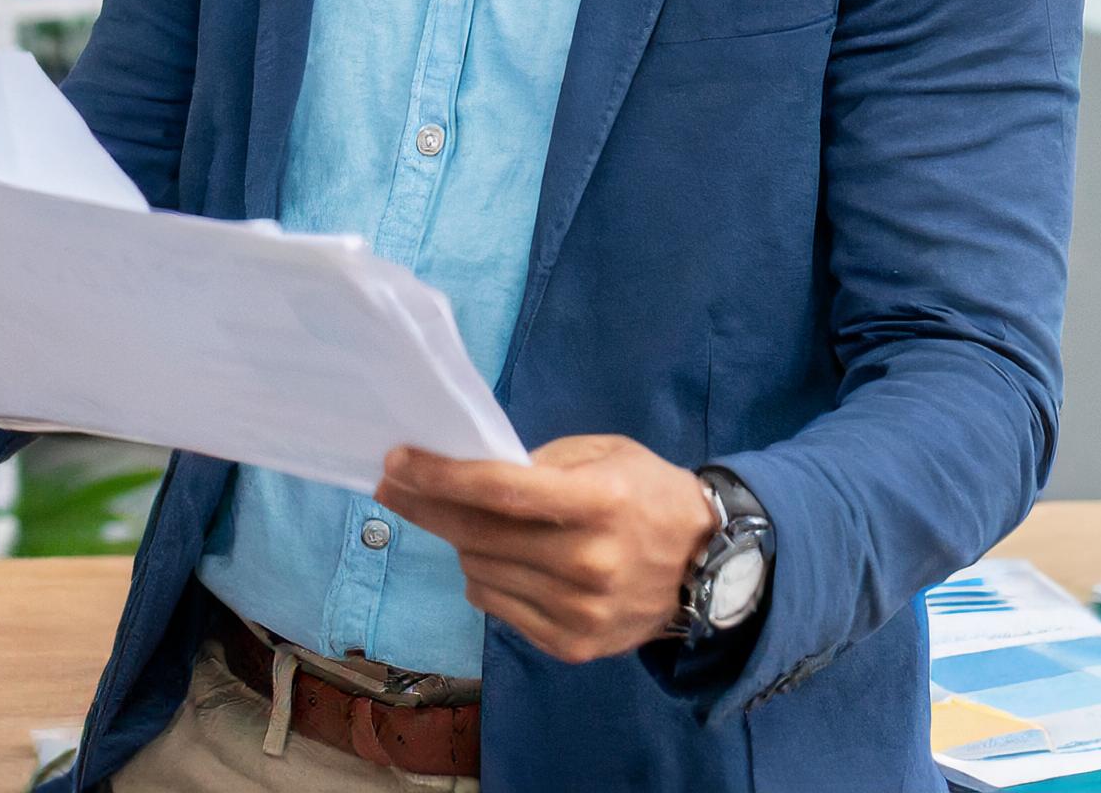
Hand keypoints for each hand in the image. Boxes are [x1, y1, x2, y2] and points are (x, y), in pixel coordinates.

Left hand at [374, 434, 716, 663]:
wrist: (708, 567)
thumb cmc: (649, 493)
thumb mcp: (605, 453)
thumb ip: (541, 463)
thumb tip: (472, 472)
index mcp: (599, 502)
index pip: (499, 490)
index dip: (440, 476)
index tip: (396, 460)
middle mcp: (587, 562)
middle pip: (478, 535)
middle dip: (425, 506)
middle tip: (392, 484)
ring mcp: (579, 612)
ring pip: (480, 572)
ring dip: (458, 542)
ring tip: (457, 519)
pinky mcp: (573, 647)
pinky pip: (498, 608)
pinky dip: (484, 578)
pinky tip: (491, 558)